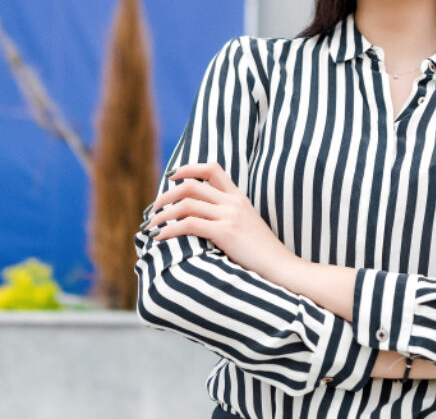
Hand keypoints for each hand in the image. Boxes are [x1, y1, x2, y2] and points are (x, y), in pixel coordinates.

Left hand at [146, 162, 296, 279]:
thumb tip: (204, 221)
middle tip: (153, 208)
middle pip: (192, 184)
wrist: (282, 268)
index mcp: (239, 197)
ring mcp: (230, 215)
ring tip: (151, 226)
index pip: (213, 168)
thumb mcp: (248, 227)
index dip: (189, 168)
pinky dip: (170, 229)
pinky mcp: (226, 232)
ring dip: (163, 214)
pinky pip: (190, 224)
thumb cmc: (263, 254)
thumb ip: (230, 217)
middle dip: (167, 195)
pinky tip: (160, 238)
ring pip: (186, 203)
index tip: (171, 177)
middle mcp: (233, 202)